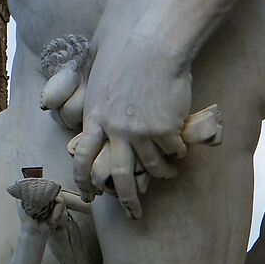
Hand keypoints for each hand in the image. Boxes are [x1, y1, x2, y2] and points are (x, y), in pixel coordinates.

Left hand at [68, 44, 192, 217]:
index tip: (90, 195)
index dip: (84, 179)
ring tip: (170, 171)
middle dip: (127, 200)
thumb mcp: (108, 90)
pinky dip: (178, 152)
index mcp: (97, 118)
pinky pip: (173, 152)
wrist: (157, 49)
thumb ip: (106, 116)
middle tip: (134, 214)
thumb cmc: (134, 65)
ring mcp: (140, 131)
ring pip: (153, 165)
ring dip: (164, 172)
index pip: (83, 157)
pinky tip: (180, 144)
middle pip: (120, 175)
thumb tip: (108, 142)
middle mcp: (116, 129)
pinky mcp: (164, 129)